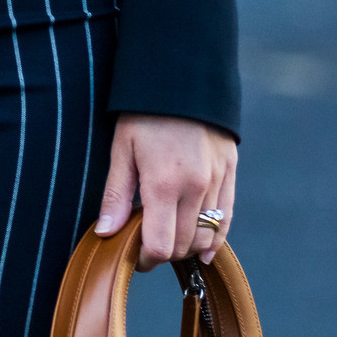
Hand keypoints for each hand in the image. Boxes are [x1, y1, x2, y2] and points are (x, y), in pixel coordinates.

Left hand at [94, 115, 236, 269]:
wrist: (183, 77)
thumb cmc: (145, 113)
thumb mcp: (122, 149)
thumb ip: (116, 195)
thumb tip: (106, 233)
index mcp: (163, 183)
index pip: (160, 245)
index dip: (145, 259)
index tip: (134, 255)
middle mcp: (195, 187)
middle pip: (183, 245)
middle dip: (163, 252)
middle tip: (147, 244)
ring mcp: (217, 181)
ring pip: (206, 236)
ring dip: (187, 245)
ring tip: (169, 237)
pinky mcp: (230, 172)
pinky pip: (227, 218)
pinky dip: (215, 238)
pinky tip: (204, 251)